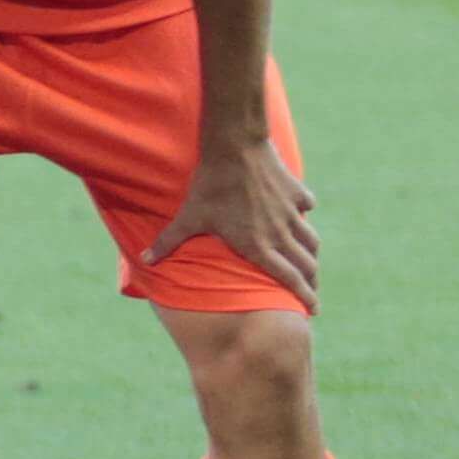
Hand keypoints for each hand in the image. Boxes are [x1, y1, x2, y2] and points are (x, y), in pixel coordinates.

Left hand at [144, 133, 317, 308]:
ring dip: (311, 254)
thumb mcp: (188, 217)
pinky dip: (304, 216)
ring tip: (310, 263)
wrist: (235, 149)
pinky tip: (299, 216)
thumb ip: (168, 241)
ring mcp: (292, 213)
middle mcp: (281, 233)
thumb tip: (145, 260)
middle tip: (312, 292)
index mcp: (259, 246)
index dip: (304, 296)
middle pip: (307, 265)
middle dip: (312, 282)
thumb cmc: (210, 186)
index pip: (289, 279)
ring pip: (311, 240)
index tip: (312, 310)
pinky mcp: (297, 193)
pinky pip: (306, 209)